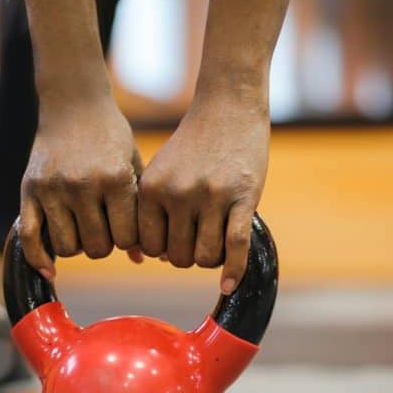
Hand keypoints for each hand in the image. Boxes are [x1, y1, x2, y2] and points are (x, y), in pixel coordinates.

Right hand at [19, 97, 141, 278]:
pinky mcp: (29, 189)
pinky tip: (50, 269)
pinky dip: (39, 259)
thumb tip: (143, 259)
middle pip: (96, 248)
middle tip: (103, 227)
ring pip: (66, 247)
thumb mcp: (132, 167)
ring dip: (76, 245)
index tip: (126, 227)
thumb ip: (139, 211)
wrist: (74, 104)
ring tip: (82, 227)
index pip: (125, 239)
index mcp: (114, 178)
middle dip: (103, 244)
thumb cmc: (111, 137)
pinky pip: (29, 238)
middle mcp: (82, 185)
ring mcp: (52, 188)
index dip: (128, 240)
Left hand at [138, 95, 268, 294]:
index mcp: (152, 189)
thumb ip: (154, 210)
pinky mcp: (243, 197)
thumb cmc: (194, 144)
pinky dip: (233, 272)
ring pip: (206, 257)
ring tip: (217, 240)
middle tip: (200, 238)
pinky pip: (235, 247)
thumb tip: (153, 257)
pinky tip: (229, 286)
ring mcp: (211, 196)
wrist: (228, 106)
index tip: (176, 239)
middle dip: (189, 255)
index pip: (149, 247)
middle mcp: (178, 194)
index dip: (163, 250)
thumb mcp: (162, 170)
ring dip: (212, 259)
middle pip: (178, 257)